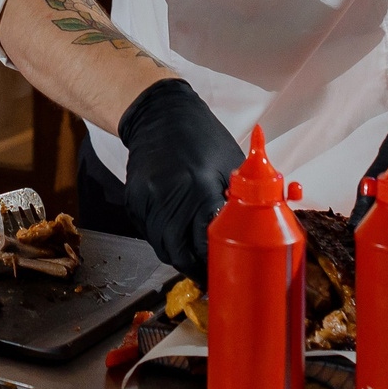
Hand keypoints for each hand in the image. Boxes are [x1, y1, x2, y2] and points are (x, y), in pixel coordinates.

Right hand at [117, 78, 244, 282]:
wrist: (159, 115)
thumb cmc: (202, 137)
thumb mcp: (231, 164)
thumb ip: (239, 200)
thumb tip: (254, 233)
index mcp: (200, 188)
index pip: (206, 244)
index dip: (215, 263)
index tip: (225, 270)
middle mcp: (169, 196)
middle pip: (180, 253)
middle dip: (196, 269)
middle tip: (209, 274)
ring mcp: (146, 198)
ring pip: (161, 247)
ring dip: (179, 257)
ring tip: (195, 259)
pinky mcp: (133, 199)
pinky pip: (148, 233)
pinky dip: (163, 240)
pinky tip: (176, 236)